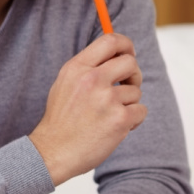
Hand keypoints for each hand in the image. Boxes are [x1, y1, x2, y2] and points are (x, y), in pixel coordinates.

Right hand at [29, 33, 146, 185]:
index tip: (129, 54)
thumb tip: (117, 53)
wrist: (52, 152)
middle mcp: (92, 79)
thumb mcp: (66, 83)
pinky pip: (141, 111)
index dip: (126, 45)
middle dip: (134, 75)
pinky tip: (118, 128)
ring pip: (136, 91)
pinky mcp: (119, 119)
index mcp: (78, 67)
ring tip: (110, 116)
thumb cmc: (61, 120)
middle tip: (128, 86)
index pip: (111, 41)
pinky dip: (134, 120)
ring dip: (129, 104)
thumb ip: (88, 67)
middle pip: (130, 62)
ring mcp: (106, 99)